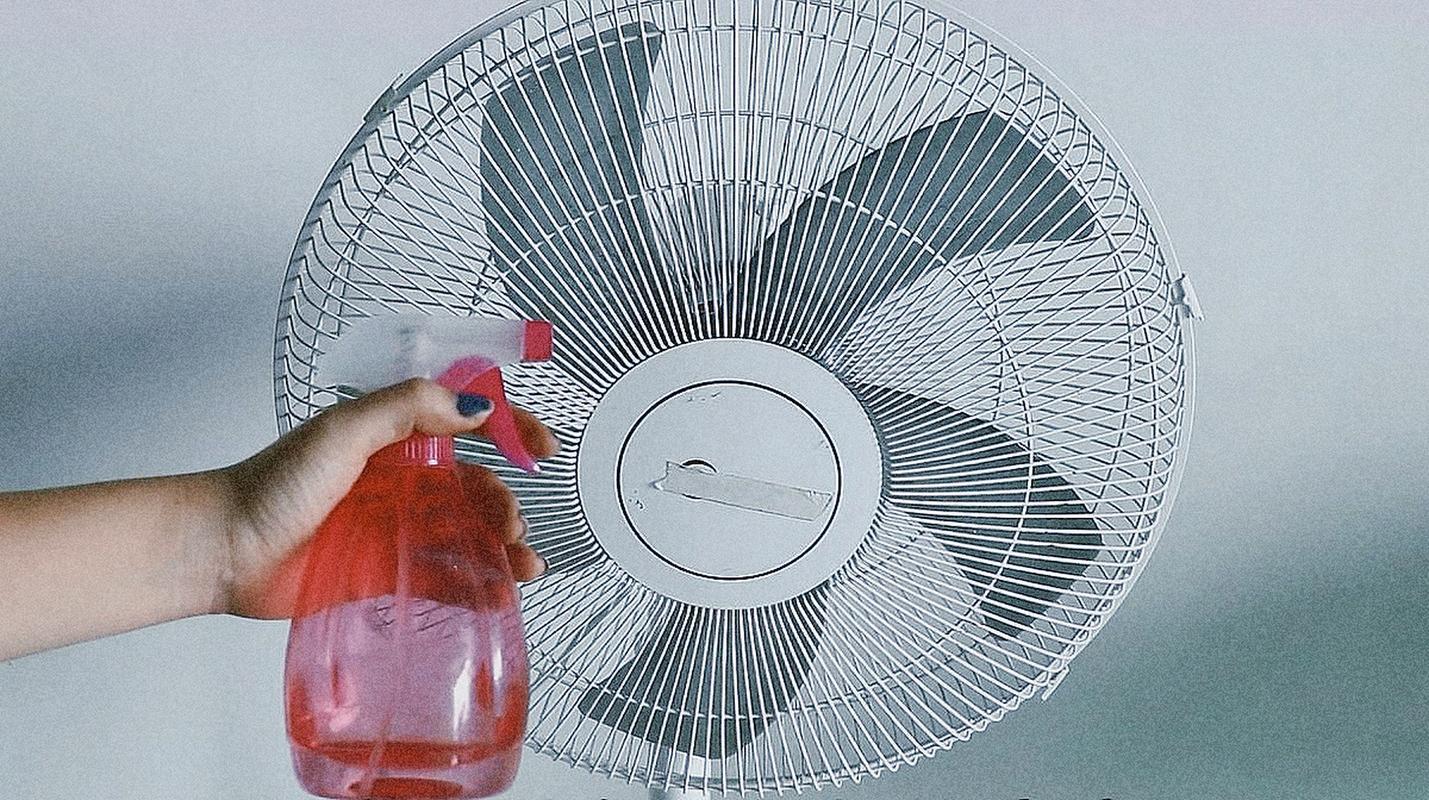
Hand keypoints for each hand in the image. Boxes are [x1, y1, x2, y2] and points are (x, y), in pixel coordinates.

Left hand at [220, 379, 558, 619]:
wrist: (224, 551)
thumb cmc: (272, 485)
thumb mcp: (342, 430)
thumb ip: (406, 408)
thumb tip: (474, 407)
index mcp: (396, 438)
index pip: (467, 424)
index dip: (511, 430)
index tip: (542, 446)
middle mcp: (403, 481)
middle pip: (477, 487)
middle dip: (506, 504)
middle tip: (511, 526)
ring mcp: (397, 529)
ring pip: (469, 534)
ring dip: (503, 548)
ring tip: (521, 567)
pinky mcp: (388, 574)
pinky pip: (445, 578)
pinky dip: (478, 586)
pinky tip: (499, 594)